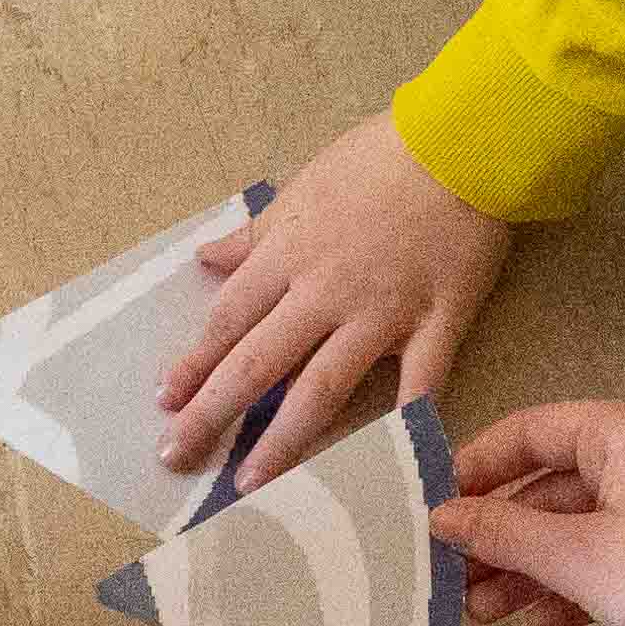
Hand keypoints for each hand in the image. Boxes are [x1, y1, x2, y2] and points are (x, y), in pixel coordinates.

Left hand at [163, 109, 515, 487]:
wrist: (460, 141)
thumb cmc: (379, 158)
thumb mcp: (302, 188)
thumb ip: (254, 235)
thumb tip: (205, 259)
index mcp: (288, 256)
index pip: (227, 321)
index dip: (193, 363)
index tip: (164, 400)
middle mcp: (324, 293)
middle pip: (257, 363)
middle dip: (211, 413)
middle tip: (176, 455)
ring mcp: (381, 313)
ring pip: (322, 387)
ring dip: (282, 441)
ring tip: (251, 484)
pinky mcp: (438, 322)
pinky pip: (421, 382)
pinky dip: (405, 425)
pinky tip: (385, 468)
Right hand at [437, 398, 624, 625]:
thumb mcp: (576, 557)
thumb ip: (502, 531)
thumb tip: (440, 516)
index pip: (531, 429)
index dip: (475, 467)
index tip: (430, 507)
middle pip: (554, 483)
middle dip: (501, 535)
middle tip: (450, 578)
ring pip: (582, 524)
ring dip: (531, 567)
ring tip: (482, 615)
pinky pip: (615, 550)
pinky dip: (576, 581)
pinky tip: (543, 624)